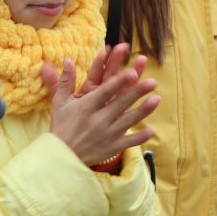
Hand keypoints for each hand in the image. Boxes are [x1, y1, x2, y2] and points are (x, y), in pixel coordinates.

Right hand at [45, 43, 158, 166]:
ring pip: (128, 120)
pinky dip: (140, 137)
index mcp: (86, 107)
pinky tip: (152, 130)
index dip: (119, 82)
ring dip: (143, 110)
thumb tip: (67, 59)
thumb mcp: (60, 102)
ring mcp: (107, 134)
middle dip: (137, 92)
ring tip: (157, 99)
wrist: (62, 156)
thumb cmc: (61, 126)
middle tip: (152, 82)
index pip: (105, 92)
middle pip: (121, 103)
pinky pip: (129, 142)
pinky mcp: (112, 147)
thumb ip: (65, 81)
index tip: (132, 73)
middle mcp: (98, 120)